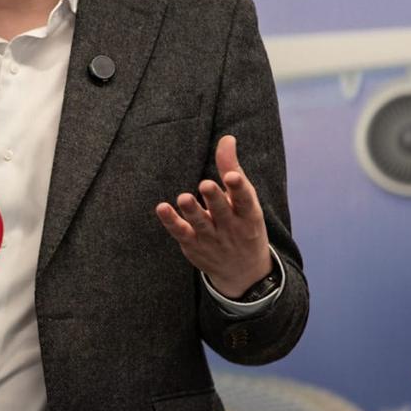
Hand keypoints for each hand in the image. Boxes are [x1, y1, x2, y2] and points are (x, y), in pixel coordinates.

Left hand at [155, 135, 270, 297]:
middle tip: (205, 184)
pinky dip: (171, 222)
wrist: (243, 272)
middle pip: (221, 212)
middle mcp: (231, 227)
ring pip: (200, 224)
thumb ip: (232, 168)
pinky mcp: (193, 245)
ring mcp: (212, 238)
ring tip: (183, 197)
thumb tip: (227, 138)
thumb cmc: (243, 224)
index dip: (239, 189)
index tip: (231, 177)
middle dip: (214, 199)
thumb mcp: (245, 200)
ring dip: (192, 211)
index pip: (245, 201)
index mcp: (248, 214)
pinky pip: (181, 233)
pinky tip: (162, 208)